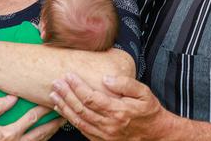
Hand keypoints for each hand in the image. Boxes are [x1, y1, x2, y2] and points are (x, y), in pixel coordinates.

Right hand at [0, 95, 65, 140]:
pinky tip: (46, 136)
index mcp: (9, 133)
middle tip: (66, 113)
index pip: (32, 117)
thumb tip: (12, 97)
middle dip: (55, 122)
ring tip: (60, 124)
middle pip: (42, 132)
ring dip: (51, 133)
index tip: (51, 99)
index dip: (43, 108)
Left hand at [50, 73, 168, 140]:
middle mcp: (109, 125)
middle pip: (81, 109)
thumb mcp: (144, 93)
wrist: (157, 134)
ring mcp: (105, 135)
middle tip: (56, 83)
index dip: (77, 86)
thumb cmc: (150, 112)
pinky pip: (82, 130)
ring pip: (78, 121)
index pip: (91, 98)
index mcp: (118, 111)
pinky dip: (70, 120)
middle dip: (66, 95)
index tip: (69, 75)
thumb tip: (106, 78)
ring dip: (64, 107)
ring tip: (54, 95)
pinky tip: (63, 110)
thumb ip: (125, 83)